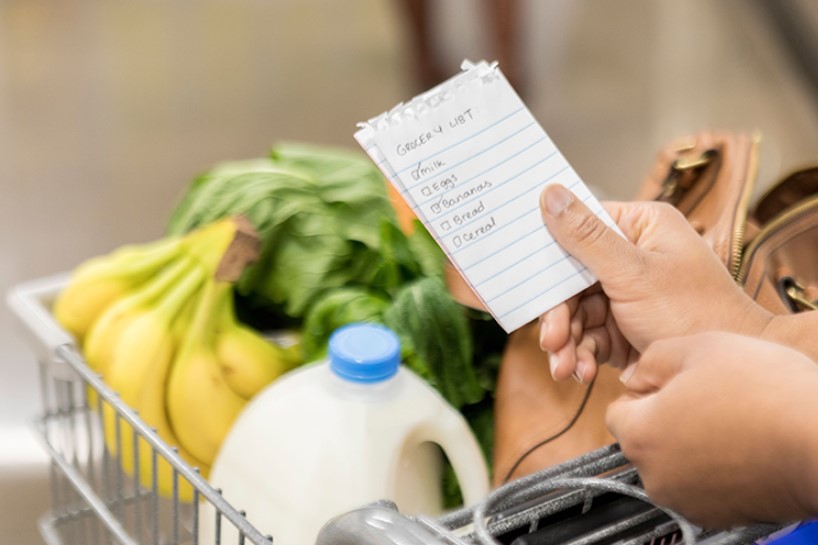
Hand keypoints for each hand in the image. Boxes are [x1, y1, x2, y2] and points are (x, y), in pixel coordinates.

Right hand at [537, 184, 772, 382]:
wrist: (725, 376)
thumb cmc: (695, 312)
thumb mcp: (633, 272)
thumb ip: (586, 237)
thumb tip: (549, 193)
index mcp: (640, 227)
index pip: (579, 228)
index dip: (550, 253)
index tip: (525, 275)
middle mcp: (632, 256)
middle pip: (572, 278)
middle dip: (559, 314)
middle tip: (551, 339)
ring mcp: (627, 294)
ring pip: (576, 312)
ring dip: (567, 341)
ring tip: (563, 367)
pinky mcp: (624, 328)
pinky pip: (588, 336)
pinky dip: (580, 354)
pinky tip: (579, 372)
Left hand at [606, 332, 817, 527]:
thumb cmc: (766, 391)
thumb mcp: (698, 347)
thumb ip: (651, 359)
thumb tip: (634, 375)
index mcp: (640, 435)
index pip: (616, 411)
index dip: (644, 391)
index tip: (673, 382)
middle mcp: (656, 477)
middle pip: (644, 439)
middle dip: (666, 417)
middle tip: (707, 395)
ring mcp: (688, 501)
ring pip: (674, 462)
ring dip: (691, 441)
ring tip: (731, 417)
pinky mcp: (720, 515)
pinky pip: (703, 484)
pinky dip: (715, 466)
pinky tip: (744, 443)